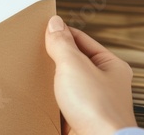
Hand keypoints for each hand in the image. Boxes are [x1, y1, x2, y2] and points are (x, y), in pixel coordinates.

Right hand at [45, 16, 136, 134]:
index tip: (43, 29)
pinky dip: (47, 99)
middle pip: (73, 62)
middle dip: (53, 57)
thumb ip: (62, 43)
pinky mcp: (77, 119)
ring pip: (64, 83)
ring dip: (49, 80)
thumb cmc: (97, 108)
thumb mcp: (74, 65)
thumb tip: (55, 23)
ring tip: (32, 71)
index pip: (82, 40)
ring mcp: (90, 103)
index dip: (62, 33)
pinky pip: (59, 103)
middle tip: (35, 49)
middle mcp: (103, 84)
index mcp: (111, 66)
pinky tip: (35, 94)